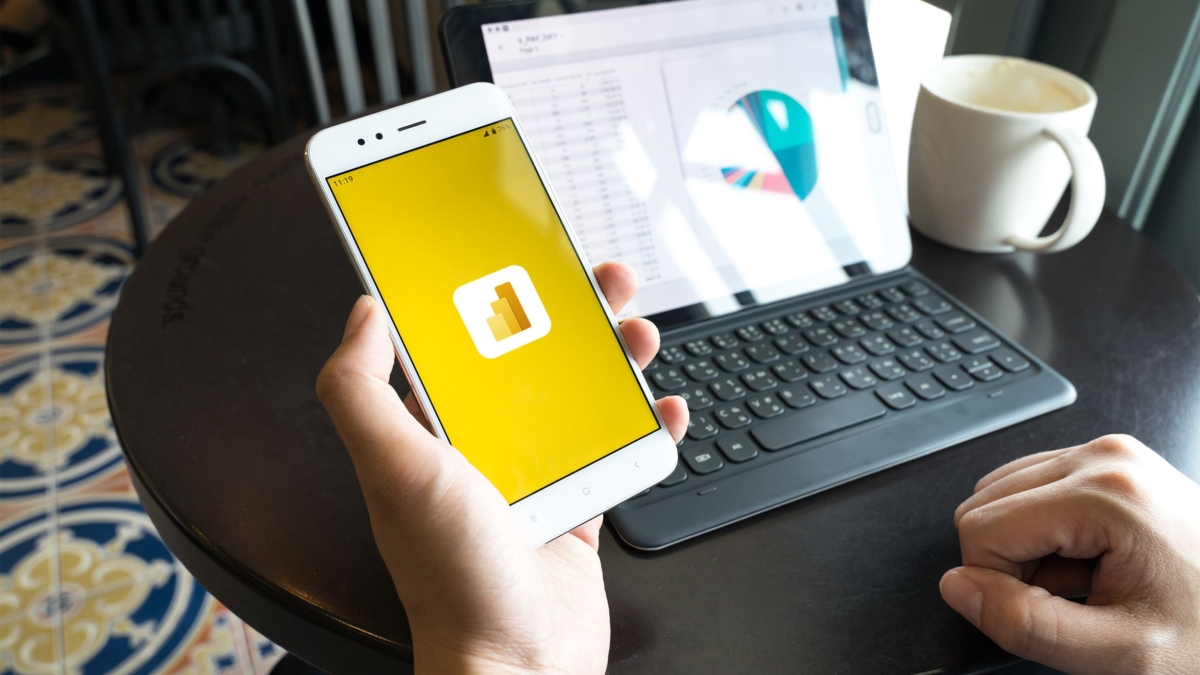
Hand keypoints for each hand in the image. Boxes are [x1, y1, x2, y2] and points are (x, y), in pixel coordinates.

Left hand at [317, 262, 687, 674]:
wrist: (518, 664)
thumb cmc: (454, 577)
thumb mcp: (395, 470)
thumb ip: (359, 390)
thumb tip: (362, 314)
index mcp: (432, 432)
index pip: (458, 344)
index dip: (488, 294)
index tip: (516, 256)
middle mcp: (481, 450)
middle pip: (531, 361)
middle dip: (569, 316)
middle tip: (600, 282)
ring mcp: (533, 479)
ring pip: (579, 399)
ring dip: (613, 361)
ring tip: (639, 335)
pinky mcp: (577, 509)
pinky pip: (617, 453)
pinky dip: (645, 428)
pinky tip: (663, 410)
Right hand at [941, 435, 1199, 673]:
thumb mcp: (1122, 654)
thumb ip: (1026, 625)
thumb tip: (959, 588)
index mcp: (1105, 494)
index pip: (980, 529)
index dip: (998, 585)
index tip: (1051, 612)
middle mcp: (1103, 456)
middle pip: (984, 504)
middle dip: (1011, 562)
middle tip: (1074, 599)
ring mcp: (1109, 452)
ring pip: (1002, 493)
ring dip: (1028, 547)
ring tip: (1089, 580)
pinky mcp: (1111, 460)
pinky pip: (1034, 486)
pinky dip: (1047, 530)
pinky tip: (1093, 560)